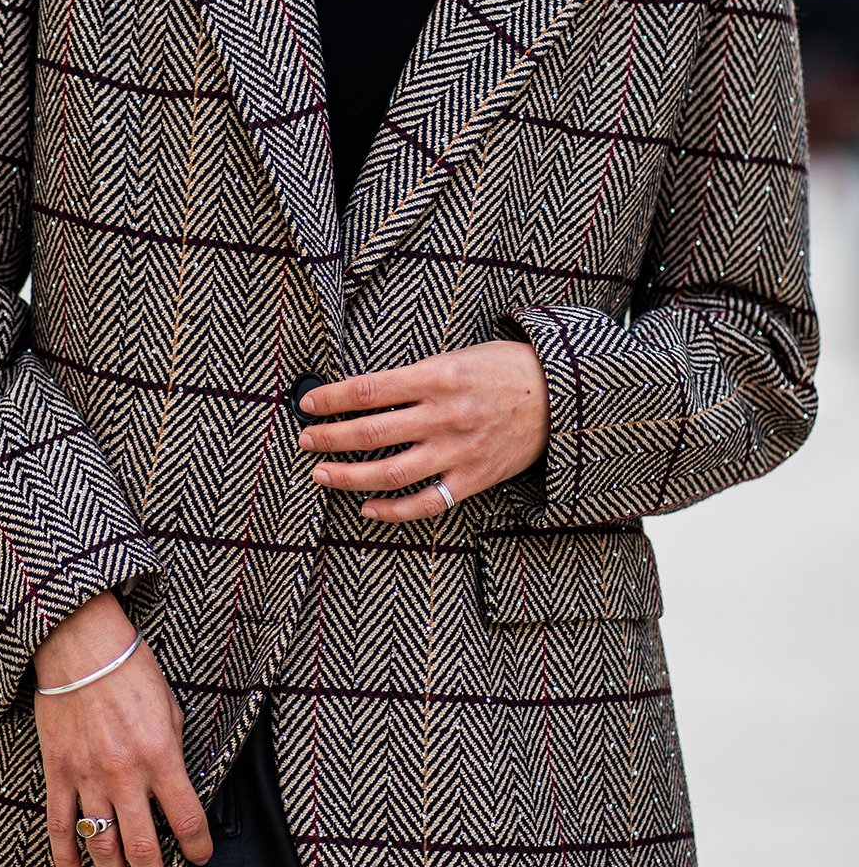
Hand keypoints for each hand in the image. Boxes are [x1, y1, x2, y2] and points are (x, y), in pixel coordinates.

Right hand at [34, 590, 210, 866]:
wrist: (81, 645)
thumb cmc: (130, 668)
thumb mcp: (169, 705)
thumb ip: (172, 748)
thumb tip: (174, 782)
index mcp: (161, 755)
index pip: (187, 819)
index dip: (198, 847)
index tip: (200, 859)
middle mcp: (126, 775)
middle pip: (144, 849)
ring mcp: (89, 778)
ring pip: (103, 849)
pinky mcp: (59, 773)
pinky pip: (60, 828)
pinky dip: (65, 861)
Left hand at [299, 341, 548, 521]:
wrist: (562, 397)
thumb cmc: (507, 369)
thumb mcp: (459, 356)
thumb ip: (417, 377)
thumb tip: (368, 394)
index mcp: (437, 376)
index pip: (368, 389)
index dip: (331, 398)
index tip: (308, 404)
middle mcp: (444, 415)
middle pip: (370, 431)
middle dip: (329, 437)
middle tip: (305, 440)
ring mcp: (458, 451)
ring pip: (390, 472)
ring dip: (349, 475)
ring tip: (322, 473)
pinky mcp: (474, 479)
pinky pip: (426, 502)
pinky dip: (392, 510)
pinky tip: (368, 507)